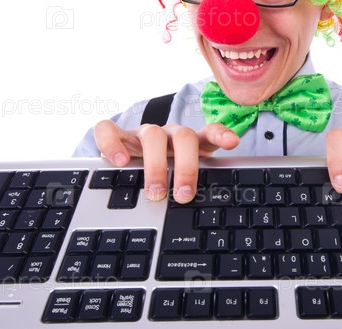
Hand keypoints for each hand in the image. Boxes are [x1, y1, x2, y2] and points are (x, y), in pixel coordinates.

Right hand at [93, 120, 239, 202]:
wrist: (132, 162)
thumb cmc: (165, 172)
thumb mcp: (183, 179)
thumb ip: (195, 185)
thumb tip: (207, 210)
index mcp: (191, 143)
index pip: (209, 132)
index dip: (221, 134)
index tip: (232, 142)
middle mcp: (169, 134)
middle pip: (183, 137)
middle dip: (185, 167)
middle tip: (183, 195)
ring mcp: (144, 133)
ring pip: (152, 135)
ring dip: (155, 165)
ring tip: (155, 192)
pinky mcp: (119, 136)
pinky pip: (109, 130)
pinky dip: (114, 144)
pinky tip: (119, 162)